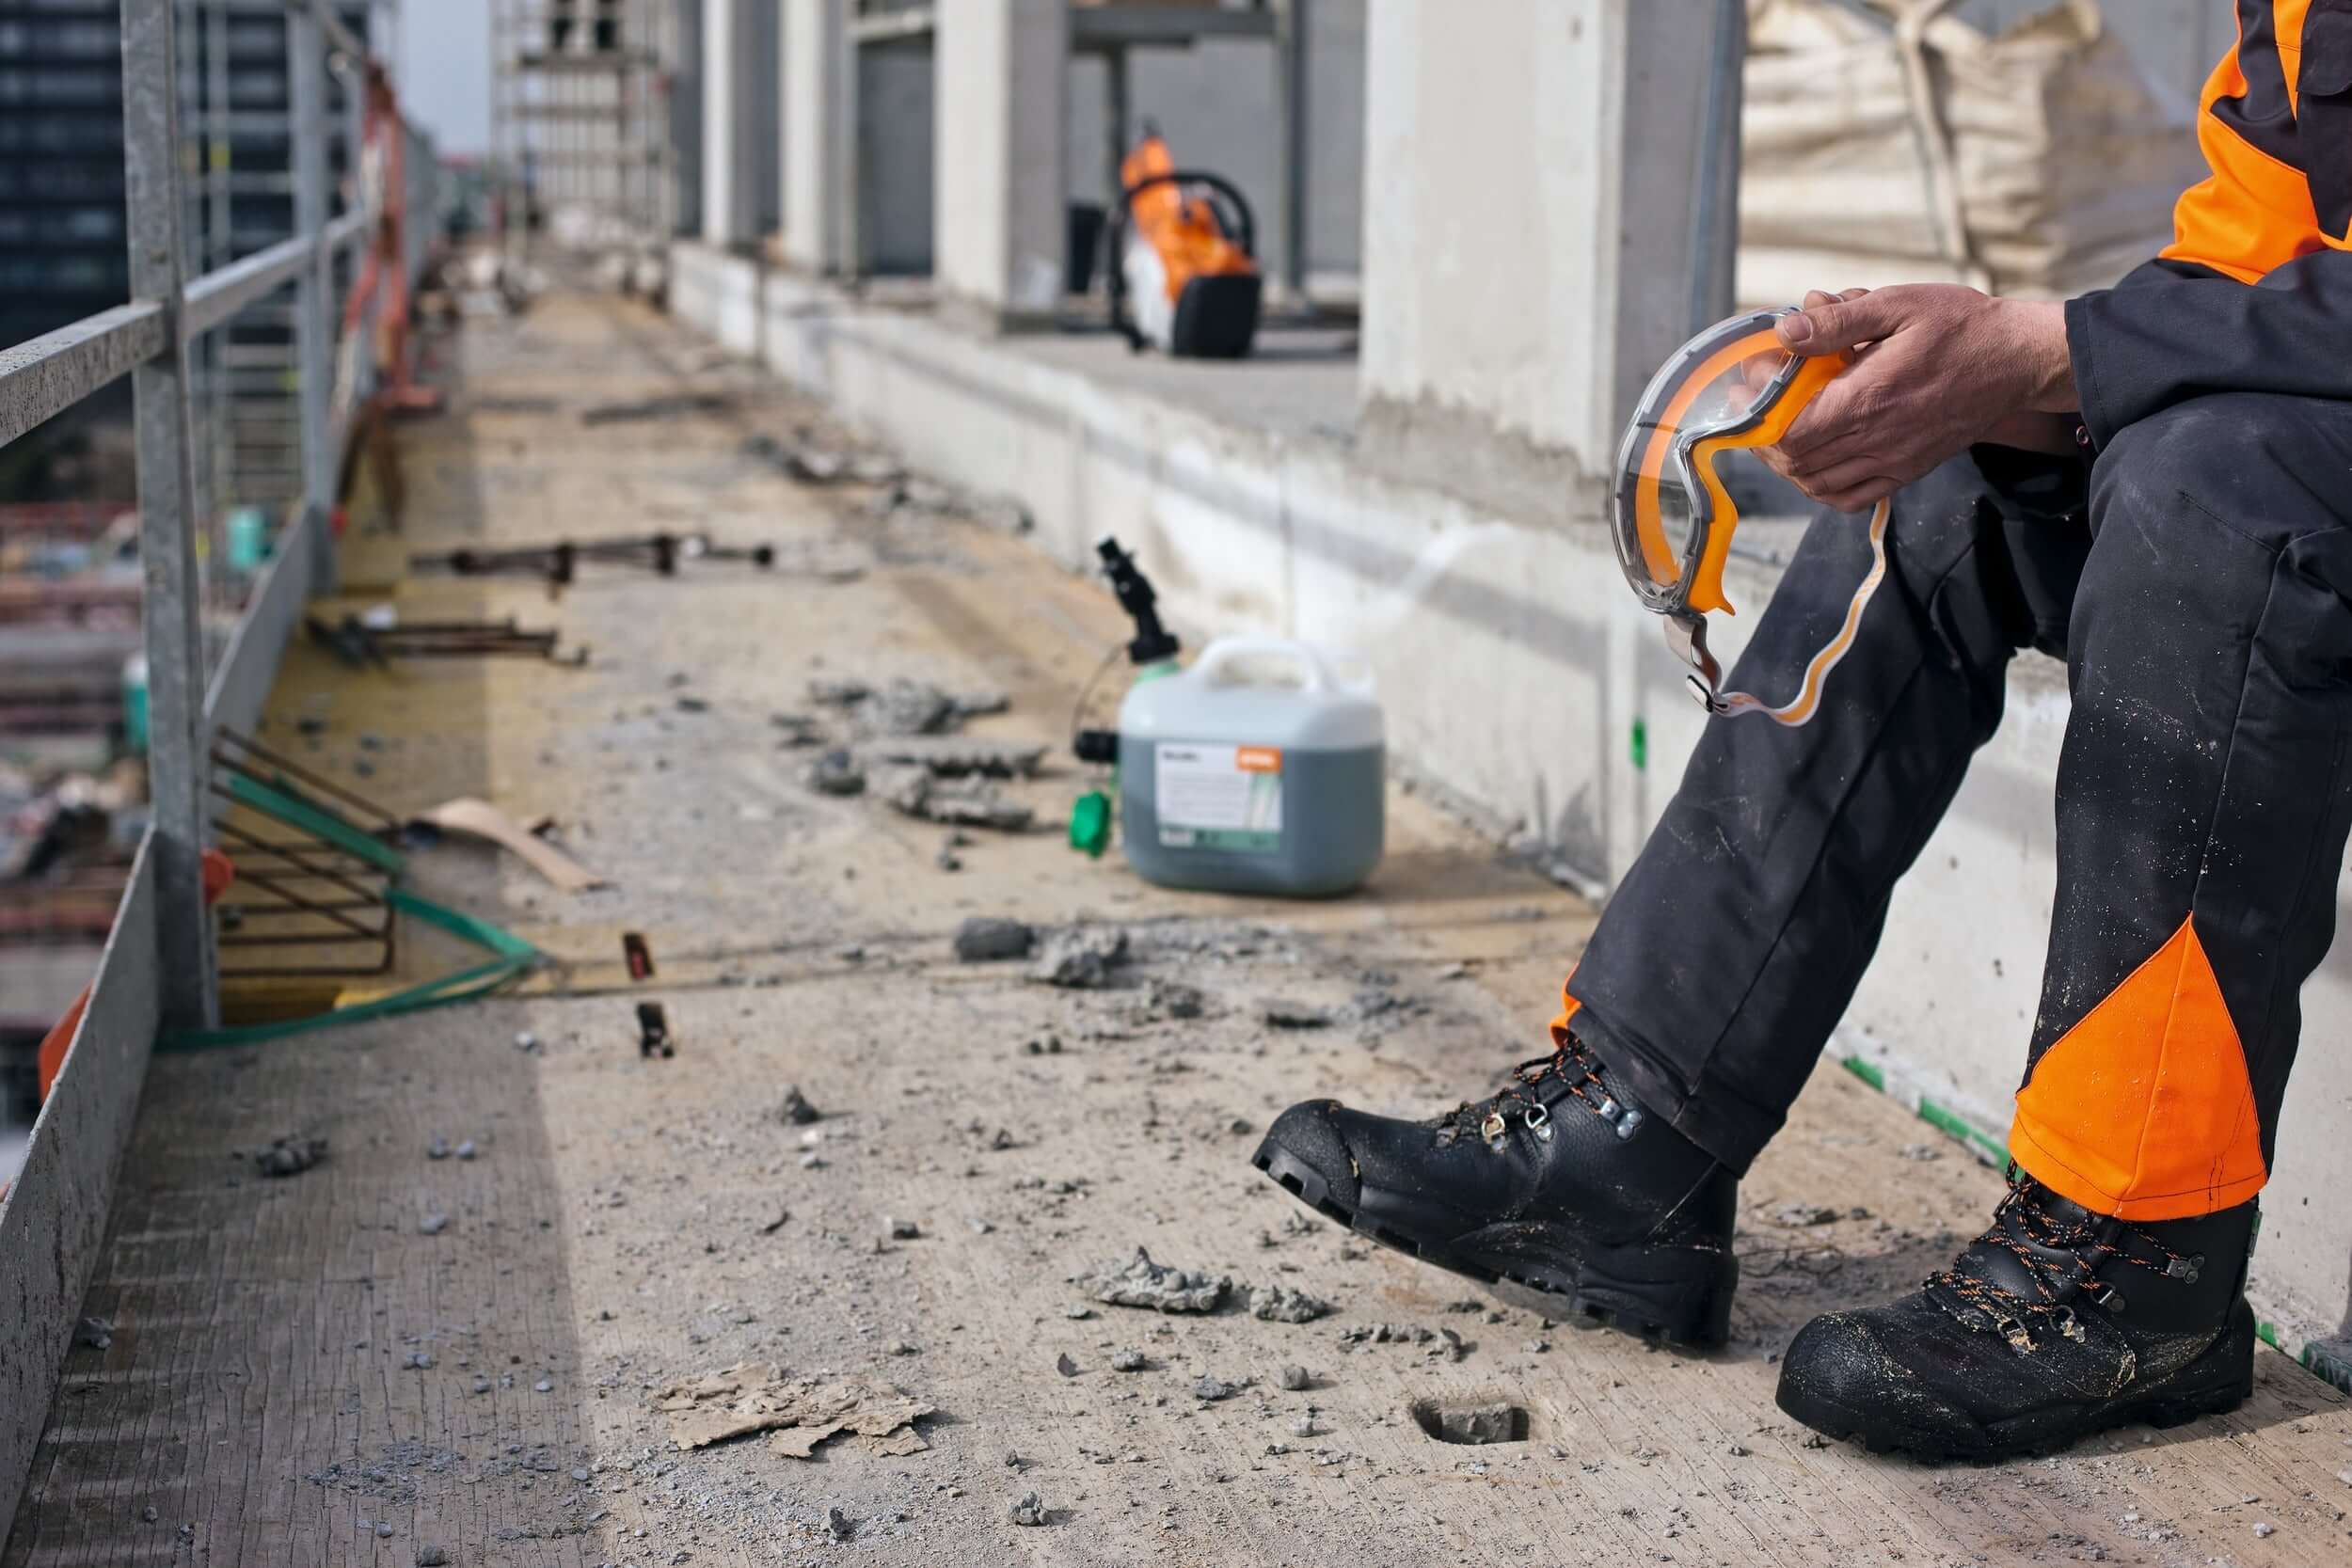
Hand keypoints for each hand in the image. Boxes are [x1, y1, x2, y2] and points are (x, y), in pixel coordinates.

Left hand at [1761, 285, 2074, 510]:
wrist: (2018, 360)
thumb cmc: (1961, 327)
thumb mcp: (1898, 304)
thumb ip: (1838, 321)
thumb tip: (1785, 331)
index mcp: (1869, 399)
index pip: (1789, 432)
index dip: (1758, 413)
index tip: (1753, 382)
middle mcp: (1877, 439)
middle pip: (1794, 462)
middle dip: (1765, 433)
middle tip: (1760, 400)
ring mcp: (1892, 461)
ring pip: (1815, 484)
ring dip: (1787, 461)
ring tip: (1782, 425)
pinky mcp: (1905, 470)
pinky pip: (1848, 497)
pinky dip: (1819, 485)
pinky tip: (1816, 455)